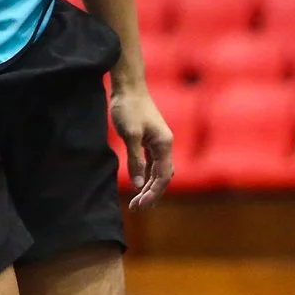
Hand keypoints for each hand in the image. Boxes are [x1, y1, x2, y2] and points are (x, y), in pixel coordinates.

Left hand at [111, 82, 175, 208]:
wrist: (128, 86)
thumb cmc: (129, 107)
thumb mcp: (130, 135)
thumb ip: (135, 160)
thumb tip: (139, 184)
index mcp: (164, 144)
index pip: (163, 176)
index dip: (153, 193)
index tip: (141, 205)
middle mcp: (165, 145)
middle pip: (163, 176)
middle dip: (152, 194)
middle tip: (136, 208)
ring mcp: (158, 142)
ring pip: (158, 171)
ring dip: (149, 186)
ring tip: (137, 201)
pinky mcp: (150, 139)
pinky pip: (152, 163)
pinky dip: (146, 175)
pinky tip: (138, 183)